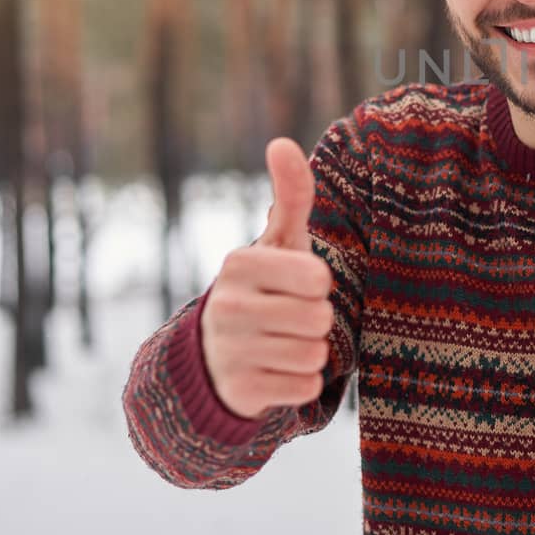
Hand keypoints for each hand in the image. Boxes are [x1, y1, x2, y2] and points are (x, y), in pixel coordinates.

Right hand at [200, 137, 335, 419]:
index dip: (316, 285)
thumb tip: (281, 142)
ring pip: (314, 355)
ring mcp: (228, 351)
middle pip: (319, 319)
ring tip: (280, 343)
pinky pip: (304, 388)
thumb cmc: (264, 288)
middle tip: (286, 317)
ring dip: (308, 352)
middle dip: (314, 320)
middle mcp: (226, 306)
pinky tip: (273, 371)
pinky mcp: (239, 392)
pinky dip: (298, 383)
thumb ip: (290, 195)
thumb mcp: (278, 242)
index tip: (293, 285)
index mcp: (239, 264)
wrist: (215, 357)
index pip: (318, 279)